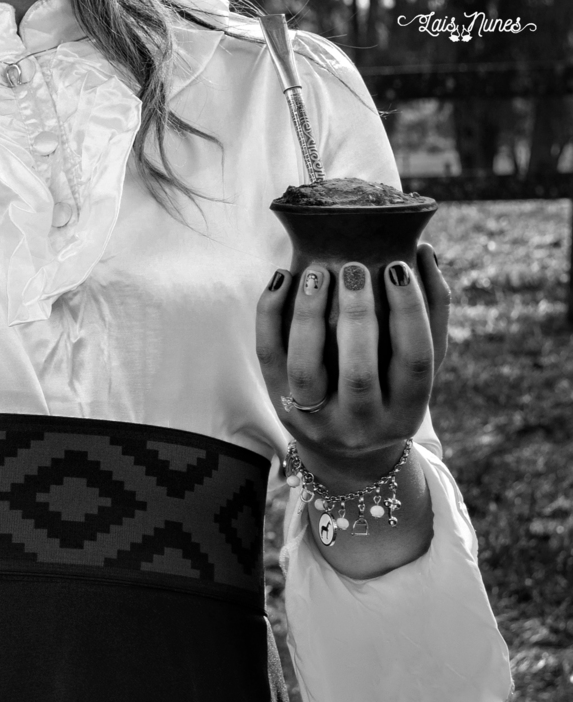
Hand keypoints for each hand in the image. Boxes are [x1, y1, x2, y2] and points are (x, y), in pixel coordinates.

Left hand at [255, 243, 448, 473]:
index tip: (397, 266)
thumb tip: (425, 251)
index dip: (408, 312)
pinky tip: (282, 278)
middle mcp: (362, 426)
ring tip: (316, 271)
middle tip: (353, 268)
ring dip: (309, 315)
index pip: (414, 361)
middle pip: (359, 373)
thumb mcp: (421, 363)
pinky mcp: (280, 406)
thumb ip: (432, 310)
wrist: (346, 449)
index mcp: (407, 413)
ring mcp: (316, 421)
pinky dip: (270, 315)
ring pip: (306, 369)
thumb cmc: (392, 388)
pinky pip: (269, 357)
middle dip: (357, 315)